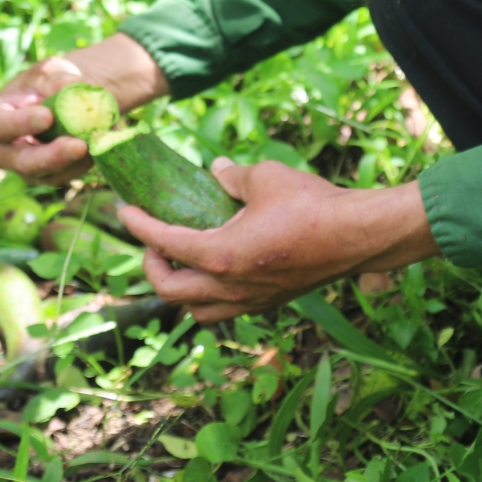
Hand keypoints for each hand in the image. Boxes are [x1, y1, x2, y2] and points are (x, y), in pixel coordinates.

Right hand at [0, 33, 168, 182]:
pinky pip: (66, 176)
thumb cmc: (47, 83)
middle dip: (51, 156)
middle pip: (22, 162)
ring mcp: (26, 168)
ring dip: (74, 162)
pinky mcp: (49, 176)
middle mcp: (4, 149)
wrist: (65, 101)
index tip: (47, 116)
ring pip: (47, 175)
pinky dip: (85, 163)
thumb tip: (69, 88)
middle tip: (79, 145)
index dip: (19, 124)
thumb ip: (55, 76)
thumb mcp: (49, 71)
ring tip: (96, 141)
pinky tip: (100, 145)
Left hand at [118, 159, 438, 321]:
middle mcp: (230, 287)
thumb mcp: (265, 178)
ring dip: (179, 289)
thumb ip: (232, 176)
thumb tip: (216, 170)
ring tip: (180, 261)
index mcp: (221, 256)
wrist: (358, 236)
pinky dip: (209, 296)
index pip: (164, 243)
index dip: (139, 226)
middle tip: (151, 239)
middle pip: (171, 290)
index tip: (124, 210)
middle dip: (151, 264)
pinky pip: (225, 310)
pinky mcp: (269, 303)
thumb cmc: (311, 204)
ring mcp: (251, 300)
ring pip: (196, 310)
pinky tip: (216, 270)